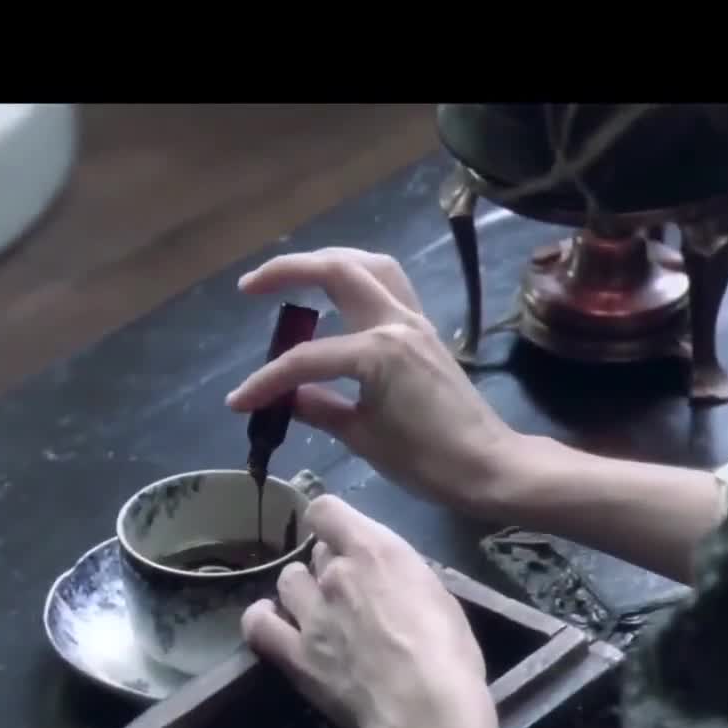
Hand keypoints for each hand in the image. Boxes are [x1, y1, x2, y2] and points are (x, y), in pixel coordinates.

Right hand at [227, 247, 525, 516]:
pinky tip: (337, 296)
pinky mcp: (425, 331)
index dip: (266, 381)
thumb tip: (284, 397)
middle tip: (250, 287)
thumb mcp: (363, 438)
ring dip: (329, 261)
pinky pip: (390, 286)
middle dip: (288, 270)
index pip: (306, 358)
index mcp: (378, 352)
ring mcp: (415, 321)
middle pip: (337, 271)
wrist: (489, 466)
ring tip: (294, 275)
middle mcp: (396, 322)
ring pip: (370, 265)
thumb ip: (318, 409)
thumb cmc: (428, 462)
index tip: (238, 401)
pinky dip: (359, 279)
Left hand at [240, 494, 500, 727]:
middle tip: (352, 591)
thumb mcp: (438, 596)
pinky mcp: (295, 655)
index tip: (346, 539)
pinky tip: (274, 620)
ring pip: (288, 580)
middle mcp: (335, 573)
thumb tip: (388, 581)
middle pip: (318, 553)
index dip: (332, 522)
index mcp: (374, 551)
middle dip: (332, 565)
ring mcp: (310, 614)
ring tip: (317, 608)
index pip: (327, 510)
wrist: (423, 710)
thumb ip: (402, 578)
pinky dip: (263, 617)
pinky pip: (259, 625)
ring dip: (301, 589)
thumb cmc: (449, 653)